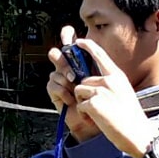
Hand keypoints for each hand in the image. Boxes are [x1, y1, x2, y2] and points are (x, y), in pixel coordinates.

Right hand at [46, 26, 100, 141]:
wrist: (95, 122)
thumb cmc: (103, 101)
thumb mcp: (105, 78)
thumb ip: (98, 61)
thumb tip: (90, 46)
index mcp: (81, 61)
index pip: (71, 43)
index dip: (67, 35)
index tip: (70, 36)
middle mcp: (68, 68)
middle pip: (57, 54)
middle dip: (60, 56)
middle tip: (68, 64)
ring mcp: (60, 80)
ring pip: (56, 70)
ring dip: (66, 77)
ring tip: (75, 86)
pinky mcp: (54, 92)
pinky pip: (53, 83)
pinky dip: (63, 91)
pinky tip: (71, 99)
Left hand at [62, 35, 155, 157]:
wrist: (138, 135)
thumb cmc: (131, 118)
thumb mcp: (124, 93)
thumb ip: (110, 85)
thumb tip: (91, 83)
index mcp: (118, 76)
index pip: (101, 55)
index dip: (88, 46)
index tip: (79, 41)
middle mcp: (110, 80)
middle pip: (84, 80)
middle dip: (85, 94)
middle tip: (98, 108)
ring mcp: (102, 91)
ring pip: (79, 91)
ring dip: (84, 103)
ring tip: (98, 115)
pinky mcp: (94, 103)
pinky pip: (80, 105)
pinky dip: (85, 114)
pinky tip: (96, 121)